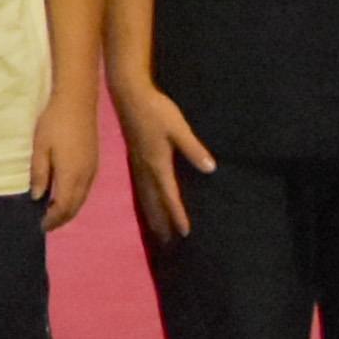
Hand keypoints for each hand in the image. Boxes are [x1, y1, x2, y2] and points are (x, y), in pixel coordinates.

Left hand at [32, 78, 103, 232]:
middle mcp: (86, 177)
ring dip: (69, 210)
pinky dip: (76, 199)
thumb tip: (37, 197)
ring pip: (82, 199)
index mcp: (71, 175)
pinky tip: (66, 195)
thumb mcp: (40, 147)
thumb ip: (39, 173)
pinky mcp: (94, 163)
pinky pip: (86, 189)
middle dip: (62, 218)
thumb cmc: (54, 123)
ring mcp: (92, 170)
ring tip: (54, 213)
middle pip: (75, 206)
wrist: (77, 102)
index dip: (53, 219)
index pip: (64, 207)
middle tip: (47, 224)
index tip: (41, 226)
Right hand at [119, 78, 215, 242]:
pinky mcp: (134, 156)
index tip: (185, 233)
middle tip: (167, 243)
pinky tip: (145, 202)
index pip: (169, 195)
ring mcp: (137, 163)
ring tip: (156, 232)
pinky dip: (143, 200)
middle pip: (154, 201)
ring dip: (151, 215)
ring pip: (144, 196)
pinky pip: (139, 186)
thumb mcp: (178, 128)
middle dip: (161, 222)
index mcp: (157, 164)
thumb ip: (193, 149)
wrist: (128, 94)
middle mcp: (145, 168)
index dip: (177, 215)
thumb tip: (210, 169)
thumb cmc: (156, 110)